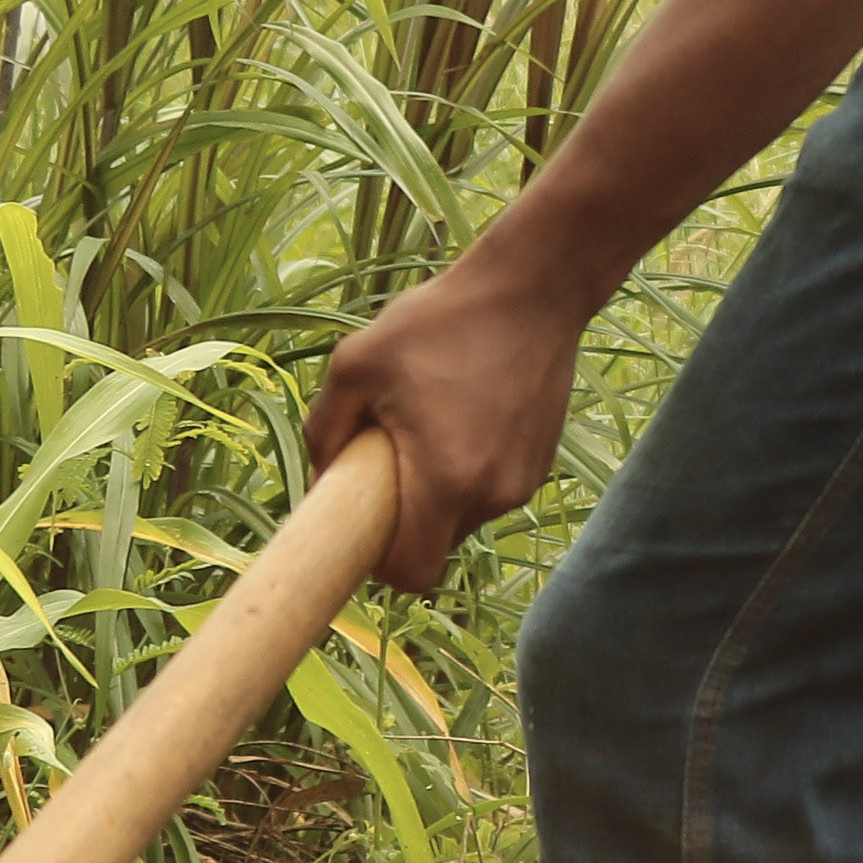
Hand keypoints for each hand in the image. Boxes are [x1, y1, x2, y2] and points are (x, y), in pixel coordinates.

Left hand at [306, 250, 591, 594]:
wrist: (533, 289)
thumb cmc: (439, 322)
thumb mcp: (355, 365)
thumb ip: (323, 431)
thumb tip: (320, 478)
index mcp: (444, 481)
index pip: (412, 573)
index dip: (380, 566)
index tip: (365, 530)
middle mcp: (492, 494)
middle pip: (437, 544)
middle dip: (407, 519)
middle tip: (388, 461)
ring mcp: (524, 479)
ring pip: (466, 516)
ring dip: (440, 491)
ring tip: (429, 426)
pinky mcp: (542, 460)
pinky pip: (493, 487)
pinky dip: (471, 470)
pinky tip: (464, 414)